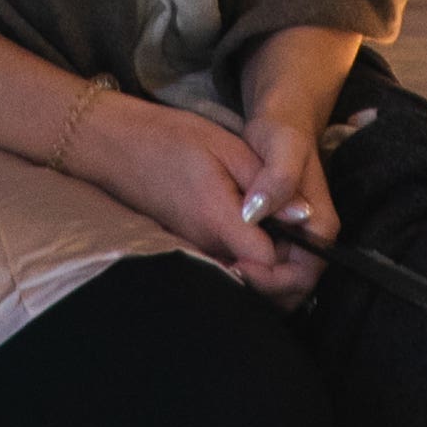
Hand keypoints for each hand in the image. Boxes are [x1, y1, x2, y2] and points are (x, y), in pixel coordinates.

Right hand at [73, 93, 311, 298]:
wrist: (119, 146)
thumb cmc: (172, 138)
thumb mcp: (226, 146)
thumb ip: (267, 183)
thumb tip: (305, 217)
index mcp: (220, 221)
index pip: (272, 266)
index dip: (299, 257)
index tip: (306, 233)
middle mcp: (209, 250)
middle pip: (264, 288)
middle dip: (293, 275)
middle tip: (303, 238)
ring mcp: (199, 255)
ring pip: (249, 286)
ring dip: (275, 273)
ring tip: (287, 237)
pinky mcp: (192, 252)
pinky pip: (232, 275)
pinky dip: (254, 269)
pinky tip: (262, 240)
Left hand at [233, 106, 337, 298]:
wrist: (279, 122)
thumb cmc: (283, 132)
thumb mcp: (282, 147)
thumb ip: (276, 180)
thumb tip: (255, 214)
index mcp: (321, 227)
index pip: (303, 276)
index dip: (272, 280)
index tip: (238, 266)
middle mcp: (313, 241)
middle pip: (293, 289)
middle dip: (261, 289)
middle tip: (225, 272)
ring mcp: (297, 241)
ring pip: (280, 284)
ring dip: (254, 284)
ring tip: (222, 267)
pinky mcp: (280, 238)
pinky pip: (268, 268)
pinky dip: (250, 270)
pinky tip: (224, 257)